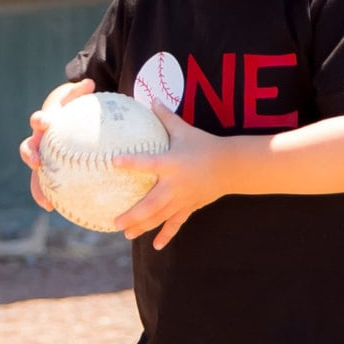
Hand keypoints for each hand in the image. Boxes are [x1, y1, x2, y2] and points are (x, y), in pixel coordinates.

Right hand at [19, 78, 94, 210]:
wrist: (66, 119)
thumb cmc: (74, 107)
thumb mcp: (77, 98)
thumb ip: (80, 92)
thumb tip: (89, 83)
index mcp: (45, 122)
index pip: (39, 120)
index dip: (39, 121)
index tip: (43, 123)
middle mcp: (39, 141)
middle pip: (29, 148)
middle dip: (30, 155)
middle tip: (36, 161)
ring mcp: (42, 157)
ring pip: (36, 174)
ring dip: (39, 189)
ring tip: (47, 203)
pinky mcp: (49, 171)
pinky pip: (51, 187)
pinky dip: (56, 199)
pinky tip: (65, 211)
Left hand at [113, 104, 225, 249]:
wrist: (230, 165)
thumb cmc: (203, 144)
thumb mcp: (184, 129)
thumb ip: (165, 116)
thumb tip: (150, 97)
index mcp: (171, 163)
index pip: (147, 163)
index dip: (130, 162)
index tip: (113, 162)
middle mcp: (175, 184)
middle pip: (151, 203)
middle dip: (132, 214)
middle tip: (115, 222)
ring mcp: (183, 199)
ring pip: (160, 217)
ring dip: (142, 226)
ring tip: (125, 234)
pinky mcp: (190, 207)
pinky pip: (176, 223)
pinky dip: (167, 234)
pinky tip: (156, 246)